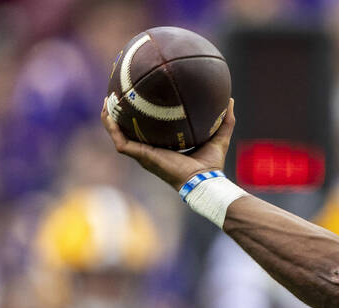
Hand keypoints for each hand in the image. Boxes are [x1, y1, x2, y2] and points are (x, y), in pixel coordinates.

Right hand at [100, 97, 236, 190]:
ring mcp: (143, 154)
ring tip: (107, 101)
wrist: (204, 181)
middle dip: (121, 114)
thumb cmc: (212, 165)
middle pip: (129, 131)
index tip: (139, 98)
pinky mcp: (141, 156)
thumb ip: (225, 120)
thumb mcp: (219, 136)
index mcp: (164, 146)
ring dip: (110, 119)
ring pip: (119, 135)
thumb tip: (231, 100)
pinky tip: (108, 113)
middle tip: (117, 95)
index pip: (149, 130)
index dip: (142, 116)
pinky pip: (120, 141)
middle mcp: (150, 150)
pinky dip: (112, 128)